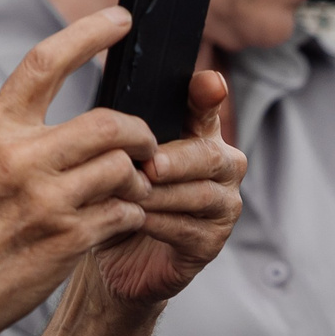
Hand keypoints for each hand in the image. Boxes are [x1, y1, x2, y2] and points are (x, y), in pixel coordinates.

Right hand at [0, 9, 160, 335]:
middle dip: (139, 133)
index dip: (89, 32)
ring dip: (138, 180)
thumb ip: (20, 137)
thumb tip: (82, 122)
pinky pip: (124, 211)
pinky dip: (130, 214)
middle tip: (144, 146)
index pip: (45, 62)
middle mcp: (18, 157)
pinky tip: (115, 222)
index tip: (121, 18)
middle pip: (109, 122)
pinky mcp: (66, 239)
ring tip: (129, 191)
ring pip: (124, 168)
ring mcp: (44, 199)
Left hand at [92, 69, 247, 304]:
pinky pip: (188, 229)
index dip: (208, 94)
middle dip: (176, 160)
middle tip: (148, 167)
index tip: (208, 83)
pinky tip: (136, 221)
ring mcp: (223, 205)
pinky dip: (159, 224)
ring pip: (200, 195)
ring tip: (131, 196)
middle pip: (210, 154)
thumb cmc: (116, 195)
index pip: (207, 106)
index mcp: (199, 134)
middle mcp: (221, 166)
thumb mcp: (115, 159)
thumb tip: (116, 116)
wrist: (111, 252)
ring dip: (161, 196)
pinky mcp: (211, 242)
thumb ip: (126, 133)